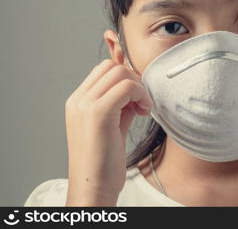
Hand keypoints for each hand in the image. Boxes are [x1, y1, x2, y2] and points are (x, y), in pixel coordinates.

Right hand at [64, 59, 152, 205]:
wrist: (93, 188)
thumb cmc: (103, 163)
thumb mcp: (112, 126)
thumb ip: (121, 106)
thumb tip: (136, 93)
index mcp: (77, 102)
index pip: (104, 69)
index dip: (126, 78)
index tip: (136, 98)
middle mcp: (78, 100)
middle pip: (112, 67)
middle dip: (133, 80)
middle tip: (142, 103)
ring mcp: (86, 105)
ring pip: (120, 73)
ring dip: (138, 88)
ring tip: (142, 109)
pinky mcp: (99, 113)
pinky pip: (126, 87)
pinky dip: (140, 95)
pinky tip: (143, 112)